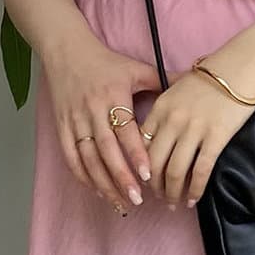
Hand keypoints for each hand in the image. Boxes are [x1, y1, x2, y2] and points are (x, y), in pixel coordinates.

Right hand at [43, 36, 163, 212]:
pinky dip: (83, 176)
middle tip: (137, 199)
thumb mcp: (135, 68)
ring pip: (87, 158)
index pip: (125, 130)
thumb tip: (194, 82)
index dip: (135, 154)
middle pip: (105, 150)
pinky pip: (71, 156)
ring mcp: (75, 120)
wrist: (66, 51)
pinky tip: (97, 191)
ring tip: (120, 203)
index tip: (147, 175)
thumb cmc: (106, 62)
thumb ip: (163, 80)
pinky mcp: (61, 127)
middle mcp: (92, 110)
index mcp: (113, 96)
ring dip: (103, 183)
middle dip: (120, 176)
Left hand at [143, 66, 254, 208]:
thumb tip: (157, 136)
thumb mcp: (177, 89)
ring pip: (175, 171)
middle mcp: (173, 120)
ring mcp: (194, 130)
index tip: (144, 180)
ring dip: (172, 192)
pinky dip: (195, 190)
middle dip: (154, 186)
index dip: (140, 167)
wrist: (239, 67)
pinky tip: (193, 199)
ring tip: (174, 203)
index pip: (141, 144)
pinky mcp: (215, 137)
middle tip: (158, 198)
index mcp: (160, 108)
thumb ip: (165, 111)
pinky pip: (200, 171)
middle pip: (154, 163)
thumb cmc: (210, 78)